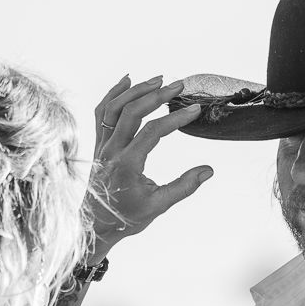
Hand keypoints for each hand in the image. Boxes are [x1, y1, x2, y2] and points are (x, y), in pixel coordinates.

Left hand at [89, 74, 212, 248]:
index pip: (153, 132)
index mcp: (127, 165)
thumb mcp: (158, 206)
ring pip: (114, 108)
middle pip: (131, 112)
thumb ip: (184, 187)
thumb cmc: (127, 217)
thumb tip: (208, 170)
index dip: (175, 118)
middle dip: (156, 95)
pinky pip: (102, 113)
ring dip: (136, 90)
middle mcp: (111, 151)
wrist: (96, 225)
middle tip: (179, 86)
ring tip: (158, 80)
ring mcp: (103, 146)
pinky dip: (113, 93)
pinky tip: (127, 80)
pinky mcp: (99, 144)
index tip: (194, 110)